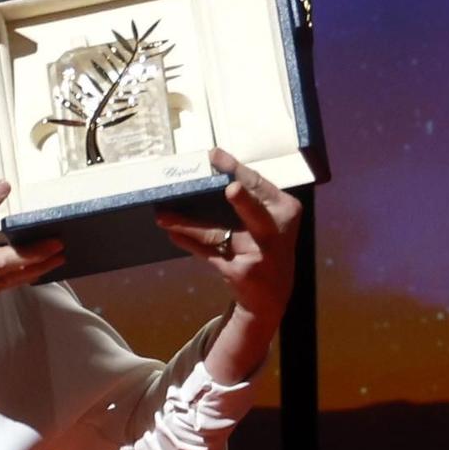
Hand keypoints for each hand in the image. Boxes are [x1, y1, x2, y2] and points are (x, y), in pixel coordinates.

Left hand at [153, 147, 301, 326]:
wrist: (272, 294)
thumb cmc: (266, 244)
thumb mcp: (266, 218)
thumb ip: (247, 196)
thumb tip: (209, 164)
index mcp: (284, 209)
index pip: (258, 184)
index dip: (235, 169)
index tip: (214, 155)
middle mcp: (275, 232)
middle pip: (255, 214)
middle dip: (244, 202)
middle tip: (230, 190)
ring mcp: (259, 255)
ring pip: (218, 234)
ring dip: (188, 224)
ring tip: (164, 216)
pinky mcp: (240, 273)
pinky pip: (208, 253)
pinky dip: (189, 242)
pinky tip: (173, 234)